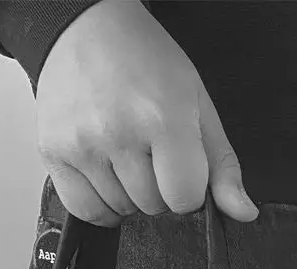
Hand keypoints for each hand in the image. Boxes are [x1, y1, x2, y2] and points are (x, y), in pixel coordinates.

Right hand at [35, 0, 258, 226]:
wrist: (85, 27)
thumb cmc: (145, 60)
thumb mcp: (197, 103)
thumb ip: (222, 164)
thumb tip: (243, 213)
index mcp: (162, 117)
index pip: (185, 198)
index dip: (189, 189)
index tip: (181, 166)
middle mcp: (118, 133)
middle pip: (153, 207)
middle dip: (160, 188)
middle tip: (150, 151)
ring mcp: (82, 145)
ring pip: (121, 210)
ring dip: (130, 194)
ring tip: (125, 154)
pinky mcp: (53, 152)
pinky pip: (85, 210)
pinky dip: (101, 204)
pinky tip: (107, 178)